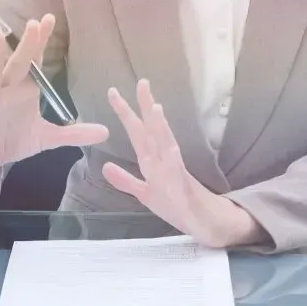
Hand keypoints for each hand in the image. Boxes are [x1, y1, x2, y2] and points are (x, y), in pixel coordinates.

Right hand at [0, 14, 107, 187]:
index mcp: (24, 90)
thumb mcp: (48, 138)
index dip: (41, 42)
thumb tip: (106, 132)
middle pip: (18, 64)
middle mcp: (6, 90)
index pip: (35, 62)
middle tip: (35, 22)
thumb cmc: (14, 138)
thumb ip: (75, 133)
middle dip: (27, 45)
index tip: (49, 18)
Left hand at [102, 79, 260, 248]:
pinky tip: (172, 150)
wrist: (201, 223)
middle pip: (152, 130)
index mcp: (151, 161)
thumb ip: (125, 180)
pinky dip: (174, 163)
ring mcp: (174, 173)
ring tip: (156, 108)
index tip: (114, 91)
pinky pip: (178, 175)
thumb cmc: (174, 206)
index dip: (126, 112)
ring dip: (162, 128)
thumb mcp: (143, 193)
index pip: (137, 131)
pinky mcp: (183, 189)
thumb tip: (105, 166)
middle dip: (145, 107)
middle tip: (141, 82)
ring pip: (167, 146)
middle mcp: (163, 161)